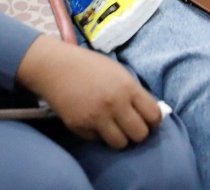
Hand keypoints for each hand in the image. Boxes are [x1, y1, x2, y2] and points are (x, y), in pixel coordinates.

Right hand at [17, 35, 161, 147]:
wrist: (56, 67)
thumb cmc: (90, 66)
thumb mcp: (119, 73)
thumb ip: (134, 92)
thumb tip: (149, 113)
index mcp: (128, 87)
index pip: (154, 116)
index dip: (153, 120)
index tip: (148, 120)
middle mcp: (115, 104)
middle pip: (140, 135)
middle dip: (138, 132)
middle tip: (131, 126)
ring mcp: (97, 118)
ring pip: (120, 144)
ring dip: (120, 137)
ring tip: (114, 127)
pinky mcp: (80, 127)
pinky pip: (98, 141)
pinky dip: (99, 135)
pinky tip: (94, 122)